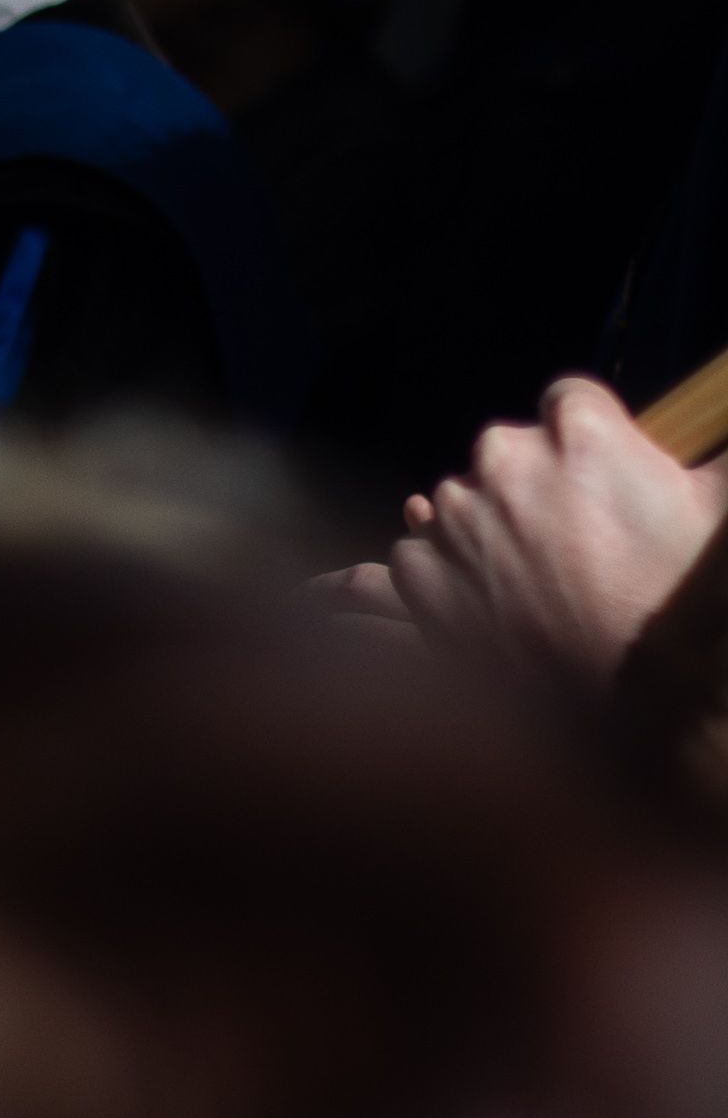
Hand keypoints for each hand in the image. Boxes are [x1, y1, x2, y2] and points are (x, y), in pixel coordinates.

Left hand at [386, 377, 727, 681]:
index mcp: (580, 434)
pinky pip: (426, 553)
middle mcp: (504, 462)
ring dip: (494, 529)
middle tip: (585, 544)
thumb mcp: (724, 516)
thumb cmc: (694, 612)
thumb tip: (719, 413)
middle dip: (542, 484)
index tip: (609, 477)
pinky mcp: (420, 574)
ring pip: (466, 502)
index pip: (571, 401)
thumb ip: (715, 462)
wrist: (648, 716)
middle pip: (513, 452)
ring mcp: (454, 519)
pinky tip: (502, 607)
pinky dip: (454, 574)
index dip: (594, 441)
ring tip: (546, 585)